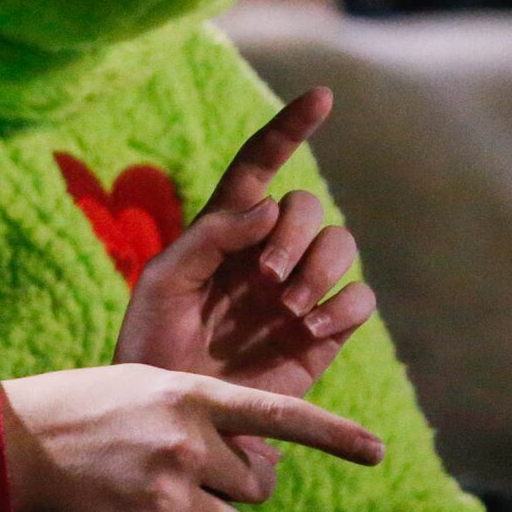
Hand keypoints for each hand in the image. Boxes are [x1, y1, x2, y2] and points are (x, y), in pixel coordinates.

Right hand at [0, 363, 382, 511]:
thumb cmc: (76, 413)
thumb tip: (254, 466)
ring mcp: (166, 488)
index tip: (377, 451)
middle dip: (222, 490)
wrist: (6, 446)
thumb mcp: (139, 387)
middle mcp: (185, 439)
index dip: (332, 434)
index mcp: (186, 393)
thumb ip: (195, 412)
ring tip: (142, 500)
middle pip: (253, 488)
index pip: (277, 414)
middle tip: (165, 475)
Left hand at [114, 89, 376, 400]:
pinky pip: (359, 302)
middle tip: (266, 279)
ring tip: (287, 308)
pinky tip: (312, 329)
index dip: (290, 127)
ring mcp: (296, 292)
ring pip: (342, 246)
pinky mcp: (320, 335)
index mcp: (223, 229)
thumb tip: (268, 206)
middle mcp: (265, 253)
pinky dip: (345, 307)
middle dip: (296, 234)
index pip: (259, 164)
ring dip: (321, 269)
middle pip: (307, 207)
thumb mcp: (163, 280)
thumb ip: (210, 235)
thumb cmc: (151, 344)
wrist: (175, 416)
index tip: (322, 96)